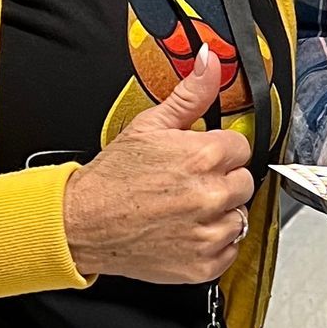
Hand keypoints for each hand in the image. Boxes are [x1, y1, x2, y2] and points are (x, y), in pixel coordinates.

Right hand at [62, 46, 252, 284]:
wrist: (82, 224)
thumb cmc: (112, 179)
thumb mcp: (149, 126)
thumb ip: (190, 95)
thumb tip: (211, 63)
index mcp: (203, 156)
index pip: (241, 148)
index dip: (218, 151)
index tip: (199, 159)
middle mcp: (211, 196)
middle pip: (244, 183)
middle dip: (221, 181)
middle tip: (188, 184)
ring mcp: (208, 233)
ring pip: (239, 217)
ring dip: (219, 214)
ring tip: (185, 209)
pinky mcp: (203, 264)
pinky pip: (229, 249)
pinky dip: (212, 243)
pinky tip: (186, 231)